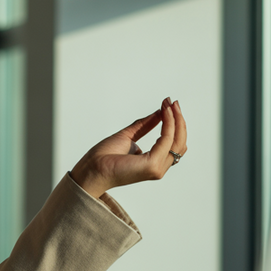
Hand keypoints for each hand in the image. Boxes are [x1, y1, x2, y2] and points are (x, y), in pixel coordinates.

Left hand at [70, 98, 187, 199]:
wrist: (91, 168)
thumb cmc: (104, 157)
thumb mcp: (128, 136)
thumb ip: (144, 126)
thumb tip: (159, 113)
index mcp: (154, 163)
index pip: (174, 144)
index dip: (175, 125)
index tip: (169, 106)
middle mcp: (158, 167)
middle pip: (179, 143)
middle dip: (179, 120)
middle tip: (173, 102)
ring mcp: (156, 168)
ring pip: (177, 141)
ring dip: (175, 120)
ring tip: (169, 104)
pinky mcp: (152, 165)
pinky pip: (166, 140)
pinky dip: (168, 124)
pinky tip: (163, 113)